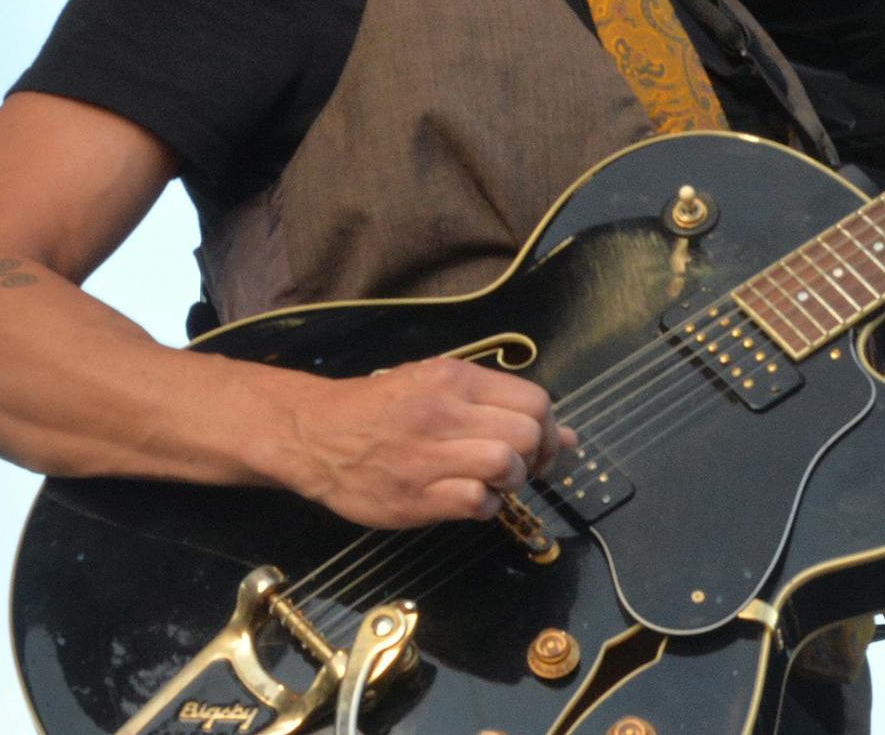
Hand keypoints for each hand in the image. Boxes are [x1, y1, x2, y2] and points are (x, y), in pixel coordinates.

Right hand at [276, 357, 576, 527]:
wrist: (315, 434)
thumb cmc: (381, 409)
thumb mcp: (438, 387)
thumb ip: (500, 406)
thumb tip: (569, 439)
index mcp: (454, 378)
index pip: (535, 400)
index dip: (549, 429)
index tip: (539, 446)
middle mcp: (444, 412)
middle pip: (526, 433)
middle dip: (535, 457)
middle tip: (520, 468)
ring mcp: (428, 455)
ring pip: (505, 465)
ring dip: (511, 481)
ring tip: (492, 482)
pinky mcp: (414, 496)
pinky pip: (476, 501)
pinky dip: (486, 506)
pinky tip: (470, 499)